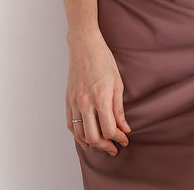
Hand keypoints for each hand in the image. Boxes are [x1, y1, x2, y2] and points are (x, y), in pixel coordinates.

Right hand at [65, 31, 131, 155]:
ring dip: (92, 143)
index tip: (125, 139)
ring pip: (80, 134)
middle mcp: (85, 103)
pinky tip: (86, 139)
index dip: (119, 138)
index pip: (109, 129)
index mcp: (100, 98)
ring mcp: (74, 103)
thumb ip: (119, 108)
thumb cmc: (103, 61)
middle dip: (105, 146)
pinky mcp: (67, 100)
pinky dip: (78, 135)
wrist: (84, 46)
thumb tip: (124, 128)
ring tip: (102, 145)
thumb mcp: (117, 83)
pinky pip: (70, 124)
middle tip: (114, 148)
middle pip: (94, 137)